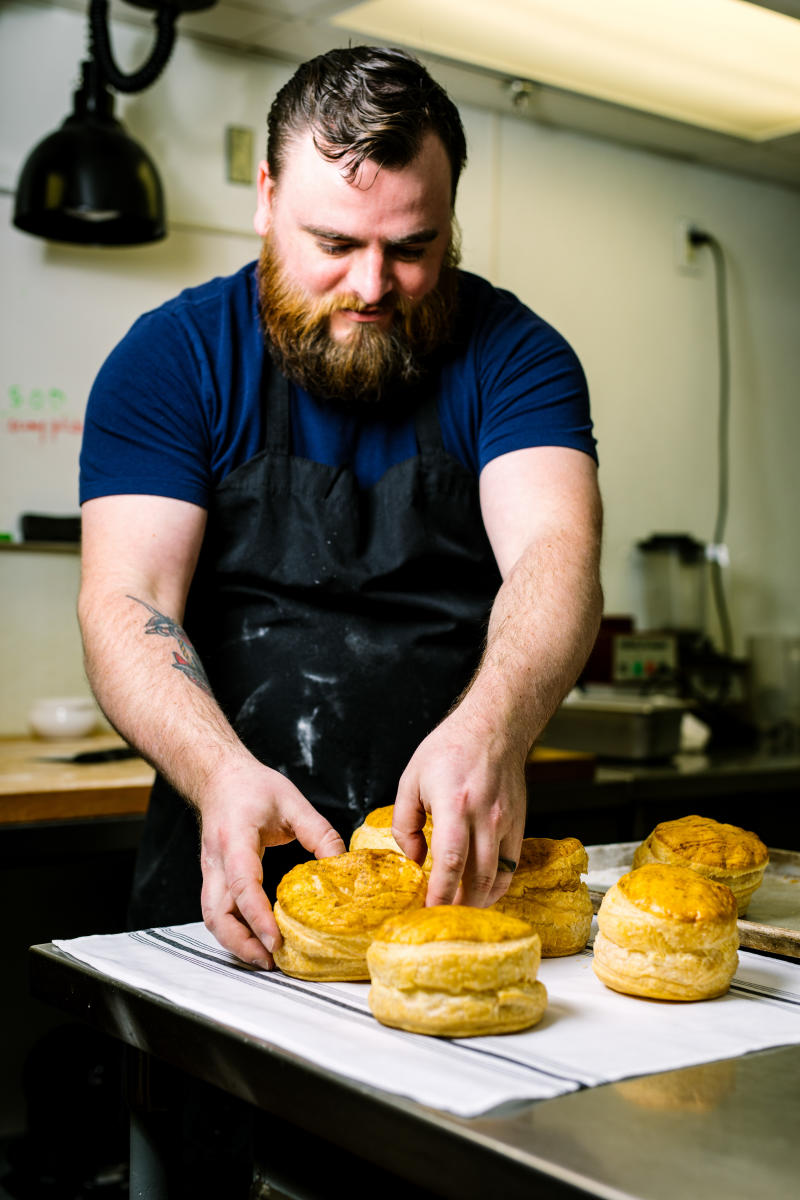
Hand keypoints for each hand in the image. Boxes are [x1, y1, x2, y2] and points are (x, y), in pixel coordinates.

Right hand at [197, 755, 344, 967]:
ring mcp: (211, 871)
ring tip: (265, 958)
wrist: (220, 777)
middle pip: (217, 913)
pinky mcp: (213, 878)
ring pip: (212, 918)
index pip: (243, 884)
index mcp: (236, 838)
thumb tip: (342, 865)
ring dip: (234, 942)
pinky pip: (216, 911)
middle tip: (271, 960)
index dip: (257, 916)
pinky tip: (255, 939)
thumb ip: (319, 832)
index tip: (275, 940)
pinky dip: (233, 930)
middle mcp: (217, 860)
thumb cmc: (253, 787)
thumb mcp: (293, 802)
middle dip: (241, 943)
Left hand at [392, 704, 526, 907]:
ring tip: (460, 909)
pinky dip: (498, 885)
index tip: (428, 911)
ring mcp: (506, 822)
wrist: (493, 729)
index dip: (440, 892)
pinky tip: (481, 891)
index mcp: (454, 805)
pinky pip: (512, 866)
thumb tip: (415, 861)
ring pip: (498, 877)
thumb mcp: (411, 780)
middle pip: (478, 877)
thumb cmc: (449, 750)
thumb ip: (406, 824)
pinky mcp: (519, 825)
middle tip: (441, 919)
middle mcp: (484, 817)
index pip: (450, 861)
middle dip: (459, 905)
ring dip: (479, 900)